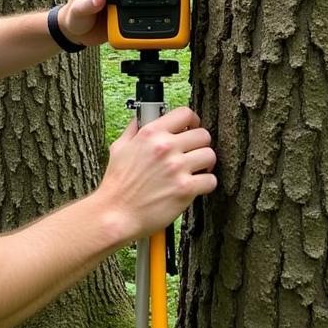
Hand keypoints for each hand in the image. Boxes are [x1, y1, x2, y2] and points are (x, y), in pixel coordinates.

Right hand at [98, 107, 216, 241]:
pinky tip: (196, 186)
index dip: (192, 120)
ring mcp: (177, 168)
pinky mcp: (185, 189)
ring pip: (210, 155)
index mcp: (151, 133)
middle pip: (203, 134)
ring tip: (196, 170)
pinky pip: (211, 180)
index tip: (191, 128)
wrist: (116, 214)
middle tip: (194, 153)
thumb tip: (142, 118)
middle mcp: (165, 147)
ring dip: (205, 163)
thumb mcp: (119, 147)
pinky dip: (206, 183)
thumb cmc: (117, 183)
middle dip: (200, 144)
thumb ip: (133, 130)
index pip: (184, 113)